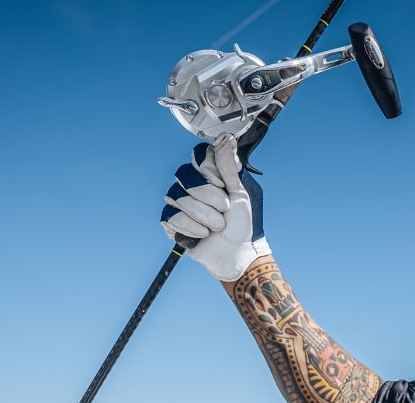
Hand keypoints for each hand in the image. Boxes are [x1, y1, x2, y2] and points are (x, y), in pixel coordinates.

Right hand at [160, 134, 271, 280]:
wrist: (237, 253)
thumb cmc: (244, 223)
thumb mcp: (241, 192)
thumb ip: (230, 166)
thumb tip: (226, 137)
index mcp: (209, 173)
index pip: (198, 155)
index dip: (210, 171)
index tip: (224, 186)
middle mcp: (190, 183)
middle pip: (186, 176)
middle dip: (210, 197)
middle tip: (225, 209)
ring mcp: (178, 200)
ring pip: (179, 197)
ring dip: (205, 216)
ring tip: (218, 226)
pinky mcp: (170, 220)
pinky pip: (172, 216)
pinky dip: (192, 228)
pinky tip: (203, 234)